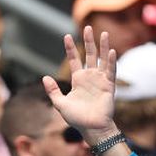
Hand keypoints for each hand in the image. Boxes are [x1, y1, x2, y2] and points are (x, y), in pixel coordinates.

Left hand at [42, 27, 118, 146]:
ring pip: (102, 59)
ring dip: (103, 46)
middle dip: (89, 41)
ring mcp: (100, 80)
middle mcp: (90, 77)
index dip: (71, 48)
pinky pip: (111, 71)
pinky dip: (111, 61)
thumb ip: (53, 90)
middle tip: (87, 27)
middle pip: (90, 55)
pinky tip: (110, 51)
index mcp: (78, 80)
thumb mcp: (60, 104)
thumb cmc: (77, 118)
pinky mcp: (109, 86)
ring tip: (102, 33)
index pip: (74, 60)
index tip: (66, 36)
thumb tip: (44, 77)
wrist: (91, 128)